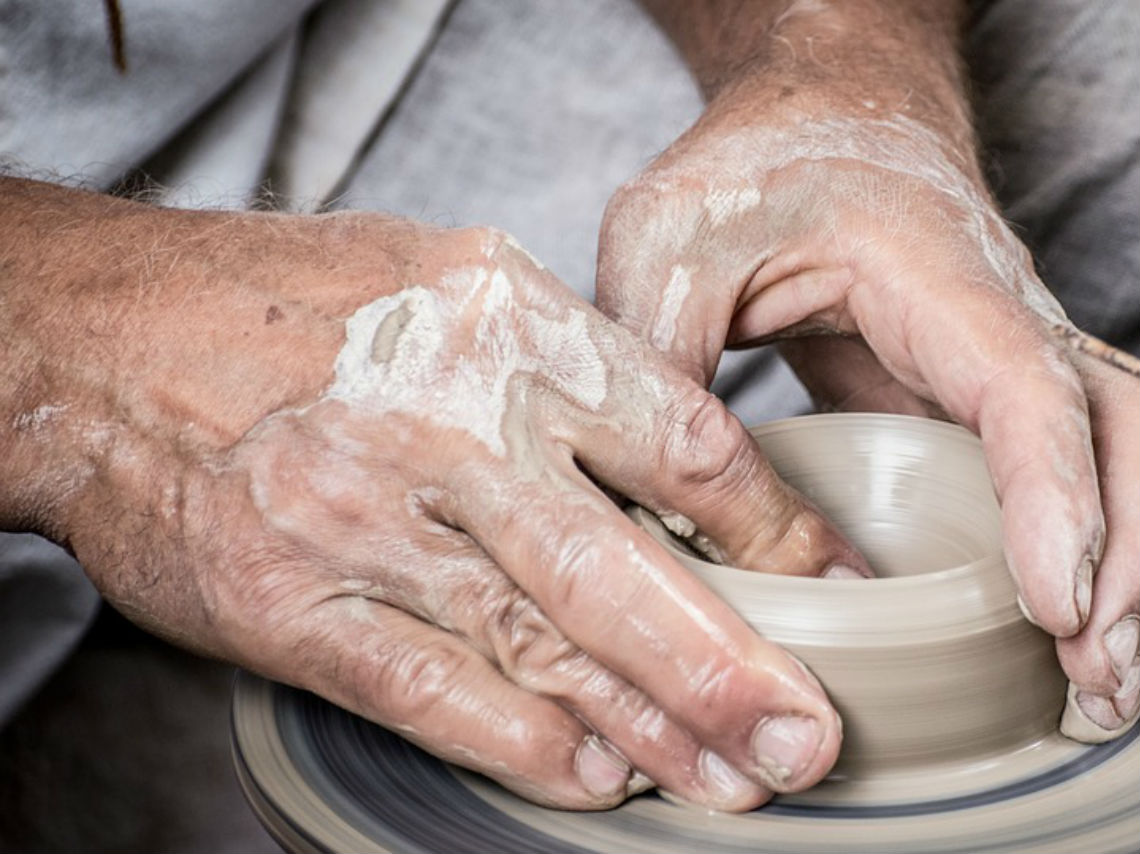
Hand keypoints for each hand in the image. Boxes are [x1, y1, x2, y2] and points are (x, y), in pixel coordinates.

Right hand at [0, 177, 868, 810]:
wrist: (116, 338)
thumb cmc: (301, 302)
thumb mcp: (456, 279)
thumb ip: (567, 366)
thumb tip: (680, 463)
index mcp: (504, 325)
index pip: (681, 440)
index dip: (772, 528)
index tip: (829, 583)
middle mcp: (444, 425)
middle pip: (618, 568)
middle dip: (728, 666)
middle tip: (806, 737)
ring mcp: (365, 521)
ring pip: (537, 645)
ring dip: (643, 725)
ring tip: (725, 776)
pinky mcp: (293, 604)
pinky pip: (429, 688)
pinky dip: (521, 741)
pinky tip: (593, 773)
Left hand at [598, 3, 1138, 739]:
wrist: (817, 115)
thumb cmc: (749, 167)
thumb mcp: (669, 241)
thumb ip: (661, 357)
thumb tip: (654, 504)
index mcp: (932, 272)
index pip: (1024, 384)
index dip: (1053, 496)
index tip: (1059, 604)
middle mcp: (997, 317)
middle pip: (1116, 431)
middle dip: (1130, 559)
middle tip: (1103, 682)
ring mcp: (997, 361)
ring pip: (1110, 454)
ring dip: (1123, 569)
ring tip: (1102, 689)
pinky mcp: (973, 399)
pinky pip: (1053, 471)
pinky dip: (1074, 551)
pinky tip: (1053, 635)